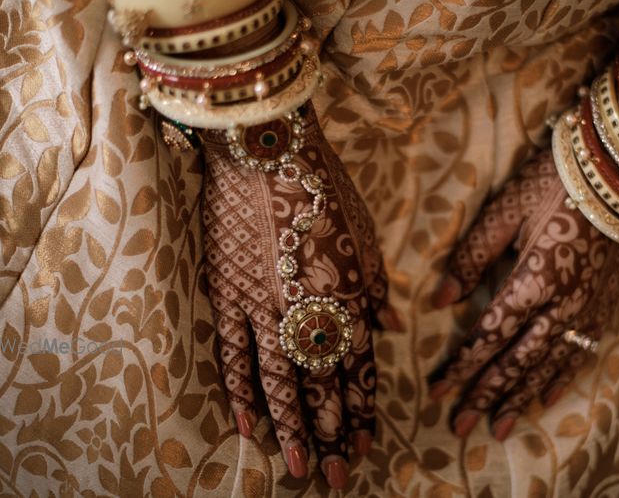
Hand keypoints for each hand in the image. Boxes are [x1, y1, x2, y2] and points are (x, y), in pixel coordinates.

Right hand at [201, 106, 401, 488]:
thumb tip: (390, 330)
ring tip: (298, 470)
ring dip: (291, 431)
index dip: (362, 409)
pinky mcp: (228, 298)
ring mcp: (266, 311)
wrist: (266, 153)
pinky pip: (233, 358)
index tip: (367, 444)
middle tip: (338, 478)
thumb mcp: (365, 237)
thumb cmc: (323, 189)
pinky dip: (240, 395)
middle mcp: (311, 313)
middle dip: (333, 437)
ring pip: (280, 384)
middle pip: (324, 388)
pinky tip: (247, 429)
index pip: (359, 369)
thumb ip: (377, 290)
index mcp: (350, 298)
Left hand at [428, 147, 618, 440]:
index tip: (437, 391)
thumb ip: (472, 256)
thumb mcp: (506, 210)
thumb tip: (439, 300)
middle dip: (486, 395)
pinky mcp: (607, 305)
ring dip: (521, 398)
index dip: (462, 365)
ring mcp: (589, 309)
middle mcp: (564, 305)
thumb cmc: (557, 180)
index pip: (490, 334)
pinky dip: (561, 378)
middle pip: (517, 361)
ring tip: (499, 428)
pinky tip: (545, 398)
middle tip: (459, 426)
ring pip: (549, 365)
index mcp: (535, 279)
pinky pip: (582, 353)